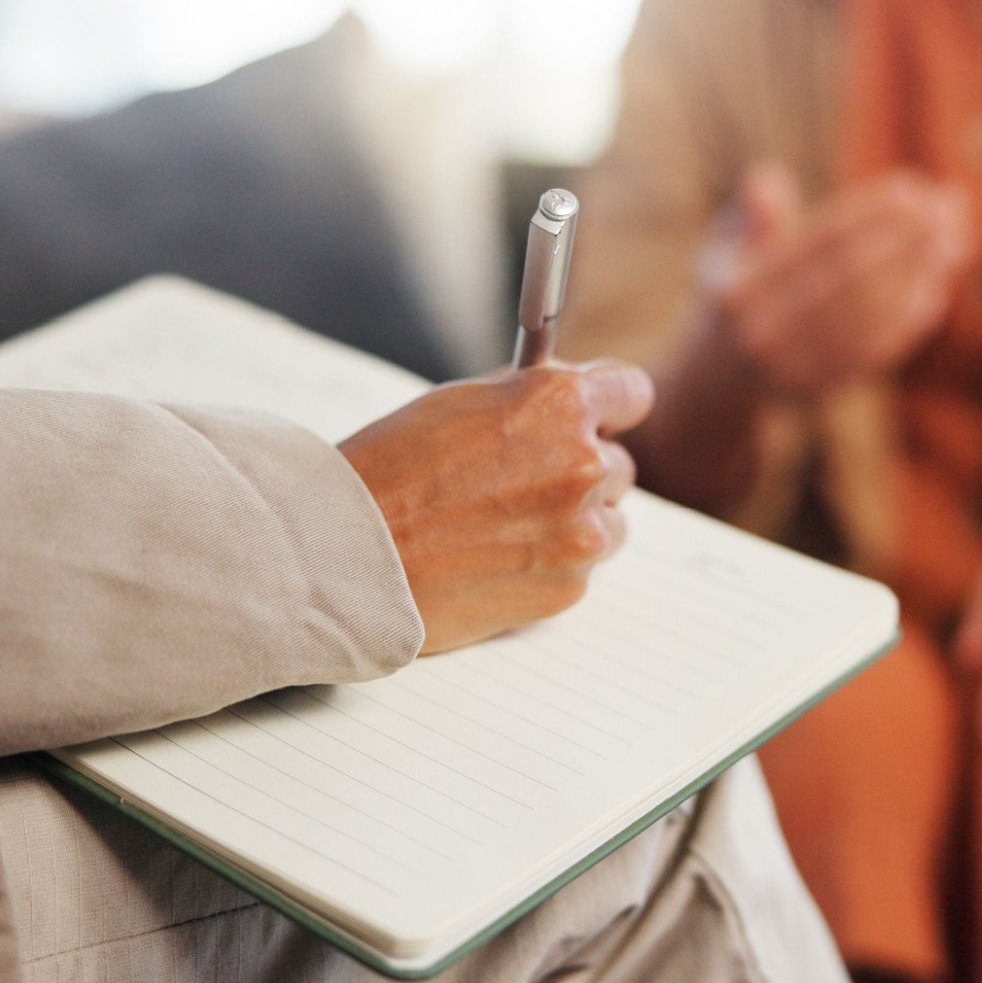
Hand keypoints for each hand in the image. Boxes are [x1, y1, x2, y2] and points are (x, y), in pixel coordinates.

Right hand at [339, 361, 654, 653]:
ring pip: (607, 523)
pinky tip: (494, 561)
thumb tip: (563, 403)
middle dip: (580, 472)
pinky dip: (547, 568)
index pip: (632, 393)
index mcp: (560, 403)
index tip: (603, 419)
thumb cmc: (388, 472)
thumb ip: (526, 400)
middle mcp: (583, 464)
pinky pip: (578, 571)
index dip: (612, 408)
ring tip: (504, 528)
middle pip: (618, 465)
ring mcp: (581, 533)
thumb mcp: (461, 402)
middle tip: (526, 485)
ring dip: (573, 524)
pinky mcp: (568, 589)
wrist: (349, 555)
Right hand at [713, 163, 972, 392]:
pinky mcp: (822, 392)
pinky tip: (937, 283)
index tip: (911, 186)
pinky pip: (878, 351)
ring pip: (873, 316)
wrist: (718, 380)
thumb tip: (765, 179)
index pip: (818, 243)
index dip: (870, 211)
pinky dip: (912, 316)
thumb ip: (750, 216)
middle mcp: (762, 334)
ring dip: (921, 274)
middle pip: (852, 278)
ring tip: (955, 239)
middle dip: (909, 237)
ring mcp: (793, 369)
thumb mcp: (724, 250)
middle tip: (950, 205)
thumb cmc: (733, 294)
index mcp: (736, 289)